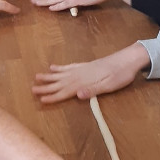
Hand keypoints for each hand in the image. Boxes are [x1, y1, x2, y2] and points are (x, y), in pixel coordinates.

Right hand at [33, 43, 149, 103]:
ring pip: (61, 73)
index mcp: (84, 82)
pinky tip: (53, 67)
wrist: (128, 59)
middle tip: (31, 89)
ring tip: (36, 76)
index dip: (53, 96)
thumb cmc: (120, 75)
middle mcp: (80, 74)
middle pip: (59, 82)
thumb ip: (92, 90)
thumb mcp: (109, 85)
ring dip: (49, 76)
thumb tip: (76, 95)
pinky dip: (60, 67)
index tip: (40, 100)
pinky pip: (68, 66)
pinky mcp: (86, 65)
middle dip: (46, 87)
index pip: (65, 91)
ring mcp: (82, 68)